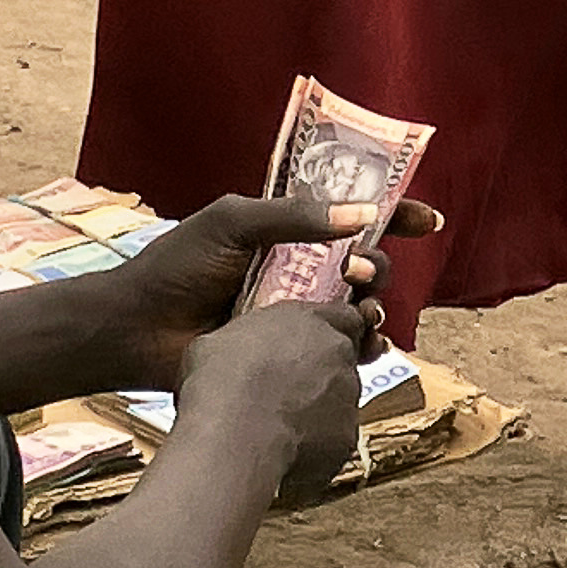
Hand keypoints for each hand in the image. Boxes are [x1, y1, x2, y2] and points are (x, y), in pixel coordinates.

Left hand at [103, 189, 443, 391]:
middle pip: (367, 263)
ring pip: (362, 306)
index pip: (352, 216)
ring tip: (357, 311)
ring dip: (374, 305)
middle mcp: (301, 270)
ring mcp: (298, 312)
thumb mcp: (233, 222)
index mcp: (288, 231)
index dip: (394, 215)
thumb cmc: (177, 266)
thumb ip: (294, 216)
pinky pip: (344, 349)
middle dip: (378, 264)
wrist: (139, 329)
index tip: (427, 220)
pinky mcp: (292, 353)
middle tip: (355, 271)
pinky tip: (362, 345)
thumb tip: (362, 215)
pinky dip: (363, 346)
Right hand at [178, 300, 373, 506]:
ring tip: (276, 427)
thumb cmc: (220, 383)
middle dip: (320, 375)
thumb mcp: (218, 342)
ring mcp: (347, 396)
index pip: (344, 317)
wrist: (235, 435)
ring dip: (318, 411)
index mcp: (310, 320)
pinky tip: (283, 451)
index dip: (331, 332)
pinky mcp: (345, 438)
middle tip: (284, 391)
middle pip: (341, 361)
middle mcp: (338, 354)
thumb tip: (231, 354)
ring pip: (339, 403)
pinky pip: (334, 441)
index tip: (313, 346)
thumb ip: (245, 341)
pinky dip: (315, 447)